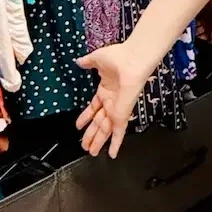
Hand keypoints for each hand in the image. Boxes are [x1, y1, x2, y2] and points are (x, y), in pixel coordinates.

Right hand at [76, 43, 144, 158]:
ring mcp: (117, 109)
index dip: (86, 117)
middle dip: (91, 134)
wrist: (133, 59)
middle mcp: (111, 101)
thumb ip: (87, 62)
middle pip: (98, 122)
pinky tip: (111, 154)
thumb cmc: (118, 56)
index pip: (93, 107)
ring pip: (104, 130)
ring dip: (97, 141)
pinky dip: (115, 143)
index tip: (78, 125)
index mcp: (105, 89)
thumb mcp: (97, 58)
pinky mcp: (122, 114)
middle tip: (84, 145)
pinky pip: (118, 131)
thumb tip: (79, 61)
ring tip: (90, 152)